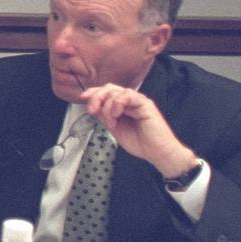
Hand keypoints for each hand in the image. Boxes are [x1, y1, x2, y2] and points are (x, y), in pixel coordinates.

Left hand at [79, 83, 196, 177]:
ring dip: (108, 106)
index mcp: (123, 106)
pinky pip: (128, 95)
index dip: (93, 92)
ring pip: (116, 91)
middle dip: (96, 97)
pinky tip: (117, 115)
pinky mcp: (146, 104)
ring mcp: (138, 102)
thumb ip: (105, 116)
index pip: (107, 92)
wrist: (157, 153)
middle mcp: (131, 101)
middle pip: (110, 88)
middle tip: (91, 110)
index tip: (82, 97)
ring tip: (112, 122)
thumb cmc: (141, 143)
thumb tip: (93, 106)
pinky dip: (118, 104)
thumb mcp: (115, 128)